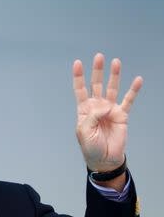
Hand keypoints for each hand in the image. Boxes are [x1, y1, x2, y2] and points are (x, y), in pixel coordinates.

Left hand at [73, 53, 142, 172]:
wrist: (104, 159)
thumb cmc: (91, 147)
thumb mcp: (84, 132)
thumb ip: (93, 116)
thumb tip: (106, 105)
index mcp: (84, 110)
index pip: (80, 90)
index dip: (79, 77)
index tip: (78, 63)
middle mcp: (96, 107)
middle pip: (97, 85)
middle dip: (97, 71)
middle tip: (99, 56)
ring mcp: (109, 110)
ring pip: (112, 89)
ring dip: (114, 75)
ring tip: (116, 62)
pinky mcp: (122, 115)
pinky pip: (128, 100)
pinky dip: (133, 90)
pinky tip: (138, 79)